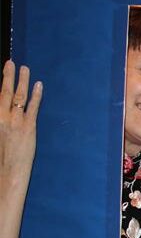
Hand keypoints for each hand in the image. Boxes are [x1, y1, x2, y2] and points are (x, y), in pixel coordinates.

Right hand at [0, 60, 42, 187]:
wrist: (5, 174)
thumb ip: (1, 122)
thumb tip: (4, 111)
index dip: (0, 84)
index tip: (3, 71)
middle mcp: (1, 118)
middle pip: (4, 92)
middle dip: (8, 76)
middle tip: (11, 63)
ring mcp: (15, 122)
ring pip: (19, 96)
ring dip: (23, 81)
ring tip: (25, 68)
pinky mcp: (29, 128)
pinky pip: (33, 107)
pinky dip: (36, 95)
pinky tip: (39, 85)